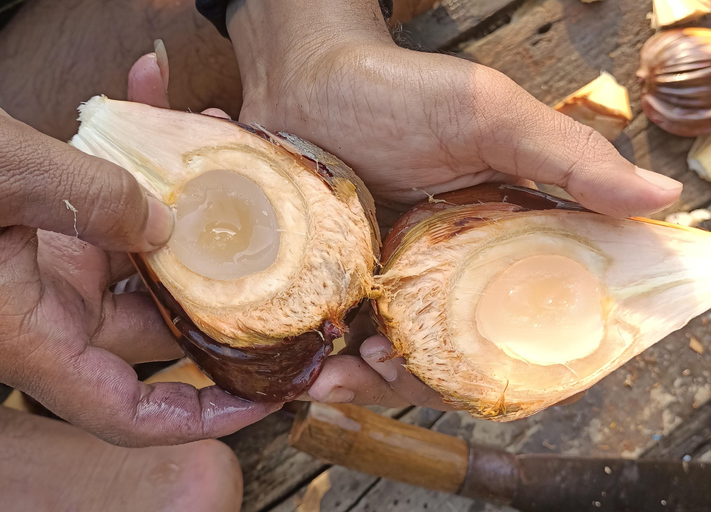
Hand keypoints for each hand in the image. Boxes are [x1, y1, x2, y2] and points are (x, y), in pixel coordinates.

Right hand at [0, 52, 279, 447]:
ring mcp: (56, 266)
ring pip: (152, 257)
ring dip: (189, 203)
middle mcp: (53, 309)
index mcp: (34, 333)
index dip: (203, 416)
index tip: (265, 398)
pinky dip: (135, 160)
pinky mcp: (53, 227)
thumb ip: (82, 199)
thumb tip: (162, 220)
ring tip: (225, 144)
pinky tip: (153, 95)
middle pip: (166, 322)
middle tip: (281, 244)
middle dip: (227, 285)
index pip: (130, 411)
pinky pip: (113, 205)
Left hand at [220, 0, 682, 409]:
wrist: (306, 77)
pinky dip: (331, 361)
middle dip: (426, 378)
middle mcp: (453, 269)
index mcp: (504, 241)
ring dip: (372, 380)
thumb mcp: (489, 116)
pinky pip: (345, 336)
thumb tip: (662, 196)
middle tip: (389, 367)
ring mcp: (396, 278)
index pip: (528, 319)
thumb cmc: (401, 90)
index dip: (518, 360)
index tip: (493, 373)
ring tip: (337, 374)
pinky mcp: (346, 280)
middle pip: (457, 352)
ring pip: (399, 355)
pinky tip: (313, 368)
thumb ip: (567, 158)